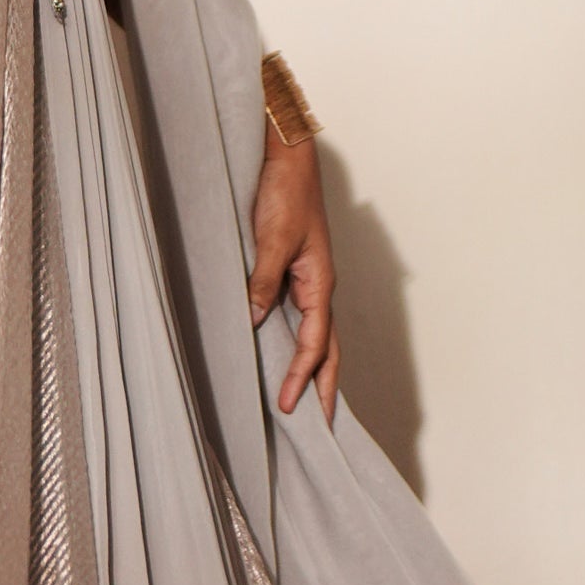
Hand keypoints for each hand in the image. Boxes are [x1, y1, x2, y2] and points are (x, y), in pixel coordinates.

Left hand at [248, 131, 338, 421]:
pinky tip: (284, 356)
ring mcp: (309, 280)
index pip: (316, 343)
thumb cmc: (284, 193)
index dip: (304, 376)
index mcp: (320, 282)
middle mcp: (319, 286)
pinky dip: (299, 344)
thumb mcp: (271, 239)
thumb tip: (255, 321)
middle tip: (320, 426)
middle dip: (325, 387)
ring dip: (315, 369)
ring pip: (317, 335)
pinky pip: (300, 317)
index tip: (291, 406)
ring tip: (308, 402)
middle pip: (328, 348)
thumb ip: (263, 281)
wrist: (287, 157)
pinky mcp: (294, 271)